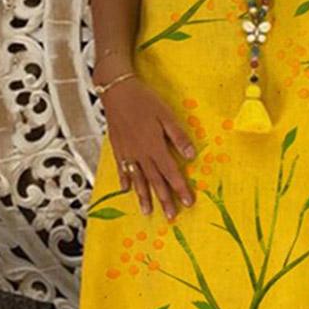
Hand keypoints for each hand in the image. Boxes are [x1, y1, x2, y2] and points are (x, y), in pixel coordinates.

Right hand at [100, 75, 196, 219]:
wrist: (117, 92)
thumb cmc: (144, 101)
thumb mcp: (166, 115)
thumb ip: (178, 136)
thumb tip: (191, 155)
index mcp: (155, 147)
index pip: (171, 173)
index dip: (180, 188)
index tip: (188, 203)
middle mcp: (141, 154)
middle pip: (155, 181)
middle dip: (164, 200)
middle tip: (171, 217)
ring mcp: (127, 153)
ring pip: (137, 180)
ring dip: (143, 197)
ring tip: (148, 212)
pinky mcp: (117, 148)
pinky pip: (122, 169)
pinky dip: (124, 180)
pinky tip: (125, 190)